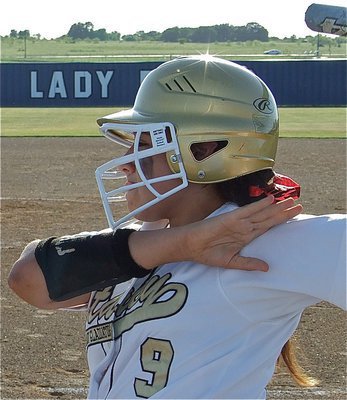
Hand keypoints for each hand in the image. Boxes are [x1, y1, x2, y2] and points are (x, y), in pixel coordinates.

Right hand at [185, 196, 301, 270]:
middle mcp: (244, 227)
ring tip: (291, 200)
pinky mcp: (230, 218)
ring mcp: (238, 222)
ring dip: (276, 207)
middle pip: (268, 219)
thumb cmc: (207, 253)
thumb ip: (249, 263)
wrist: (191, 247)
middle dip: (283, 212)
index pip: (267, 227)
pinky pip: (247, 211)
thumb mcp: (231, 262)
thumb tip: (267, 268)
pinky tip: (270, 200)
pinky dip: (259, 205)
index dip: (281, 221)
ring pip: (261, 213)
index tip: (294, 215)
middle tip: (299, 205)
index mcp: (245, 237)